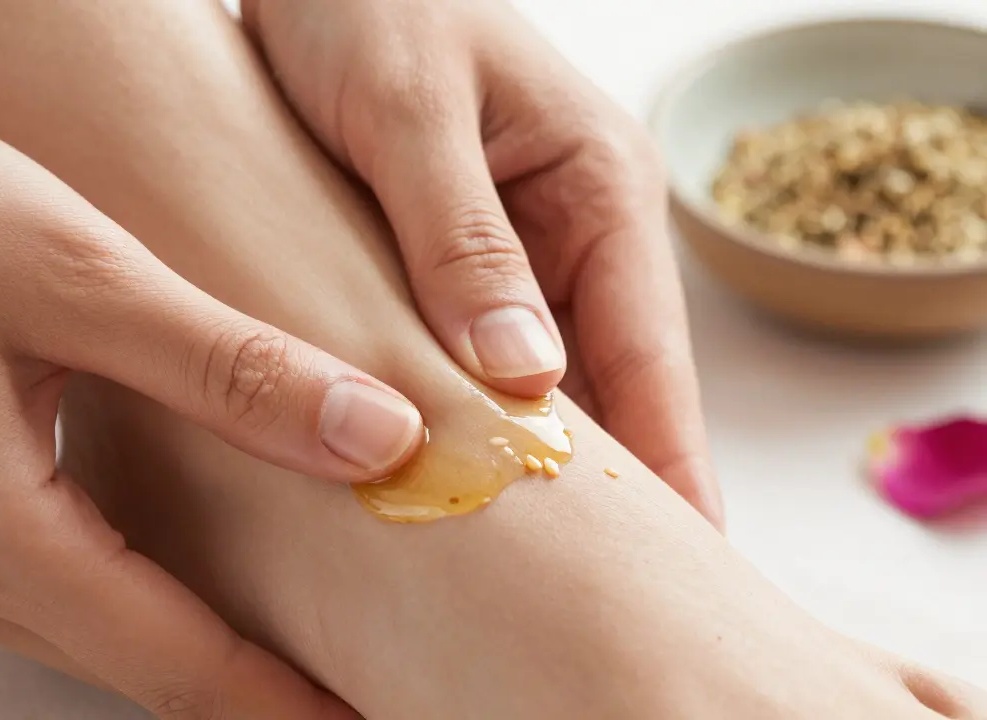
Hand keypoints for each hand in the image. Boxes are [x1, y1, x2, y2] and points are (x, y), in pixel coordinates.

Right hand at [0, 31, 409, 718]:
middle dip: (240, 679)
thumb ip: (230, 369)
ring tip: (276, 614)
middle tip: (347, 672)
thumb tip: (378, 440)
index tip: (370, 719)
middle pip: (125, 662)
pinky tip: (154, 547)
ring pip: (72, 628)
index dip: (284, 703)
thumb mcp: (73, 270)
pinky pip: (20, 588)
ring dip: (173, 631)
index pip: (175, 665)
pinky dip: (104, 586)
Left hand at [242, 0, 722, 527]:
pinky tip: (436, 477)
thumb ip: (462, 238)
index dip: (662, 468)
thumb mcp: (410, 110)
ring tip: (510, 567)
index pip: (648, 358)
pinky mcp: (454, 261)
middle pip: (605, 388)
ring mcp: (517, 251)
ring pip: (537, 384)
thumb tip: (523, 375)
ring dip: (519, 461)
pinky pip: (472, 356)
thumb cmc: (369, 2)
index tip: (670, 567)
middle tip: (580, 595)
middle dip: (594, 488)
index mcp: (598, 187)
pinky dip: (458, 416)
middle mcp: (573, 228)